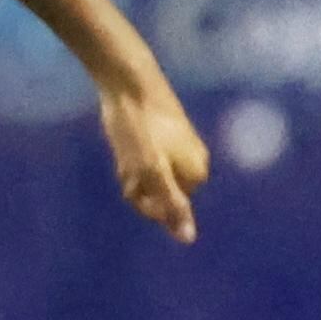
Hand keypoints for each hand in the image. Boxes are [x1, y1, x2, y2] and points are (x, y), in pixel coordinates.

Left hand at [99, 71, 206, 243]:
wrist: (129, 81)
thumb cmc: (138, 127)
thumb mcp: (150, 170)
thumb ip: (170, 204)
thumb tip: (189, 238)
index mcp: (197, 174)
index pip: (168, 206)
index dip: (145, 199)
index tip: (130, 181)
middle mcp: (196, 161)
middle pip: (162, 190)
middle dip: (139, 183)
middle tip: (125, 162)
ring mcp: (183, 144)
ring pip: (153, 172)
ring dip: (133, 168)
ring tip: (124, 148)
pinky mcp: (168, 130)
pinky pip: (151, 155)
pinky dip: (134, 153)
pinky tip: (125, 139)